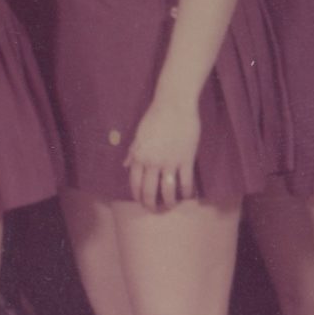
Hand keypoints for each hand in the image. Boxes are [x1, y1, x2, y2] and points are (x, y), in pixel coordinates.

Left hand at [126, 95, 202, 210]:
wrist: (174, 105)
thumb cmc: (155, 116)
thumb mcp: (139, 134)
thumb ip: (133, 151)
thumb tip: (125, 164)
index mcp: (140, 156)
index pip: (135, 183)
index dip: (138, 195)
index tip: (141, 201)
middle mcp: (152, 162)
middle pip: (150, 191)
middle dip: (151, 204)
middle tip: (155, 210)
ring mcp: (170, 162)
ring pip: (168, 191)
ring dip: (169, 202)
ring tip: (171, 205)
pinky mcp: (186, 160)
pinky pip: (185, 183)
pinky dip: (186, 193)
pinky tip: (187, 195)